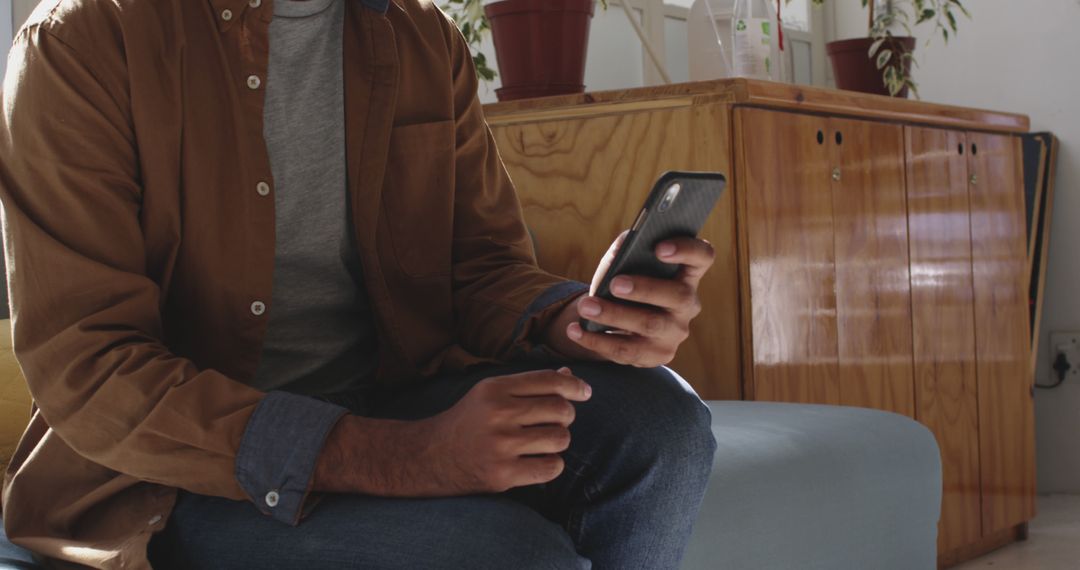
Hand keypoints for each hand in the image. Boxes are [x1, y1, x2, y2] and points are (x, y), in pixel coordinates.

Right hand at [314, 368, 591, 496]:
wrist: (431, 456)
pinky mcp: (502, 474)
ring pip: (560, 438)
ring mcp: (500, 445)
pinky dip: (552, 465)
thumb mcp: (492, 393)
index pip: (549, 381)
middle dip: (565, 416)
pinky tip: (538, 462)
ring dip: (558, 441)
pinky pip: (551, 467)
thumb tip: (570, 378)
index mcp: (495, 388)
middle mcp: (497, 413)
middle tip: (552, 422)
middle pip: (561, 410)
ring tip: (543, 443)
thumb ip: (530, 384)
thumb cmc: (469, 421)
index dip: (575, 386)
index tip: (584, 392)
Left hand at [562, 235, 714, 366]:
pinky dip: (596, 340)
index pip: (701, 257)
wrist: (617, 323)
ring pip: (649, 325)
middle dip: (645, 289)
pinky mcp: (657, 356)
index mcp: (686, 275)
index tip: (659, 247)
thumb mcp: (624, 265)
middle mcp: (687, 305)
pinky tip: (575, 331)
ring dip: (614, 315)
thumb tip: (624, 245)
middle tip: (615, 283)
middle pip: (677, 296)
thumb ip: (625, 251)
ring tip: (585, 307)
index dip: (687, 250)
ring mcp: (675, 333)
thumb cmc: (624, 285)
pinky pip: (627, 351)